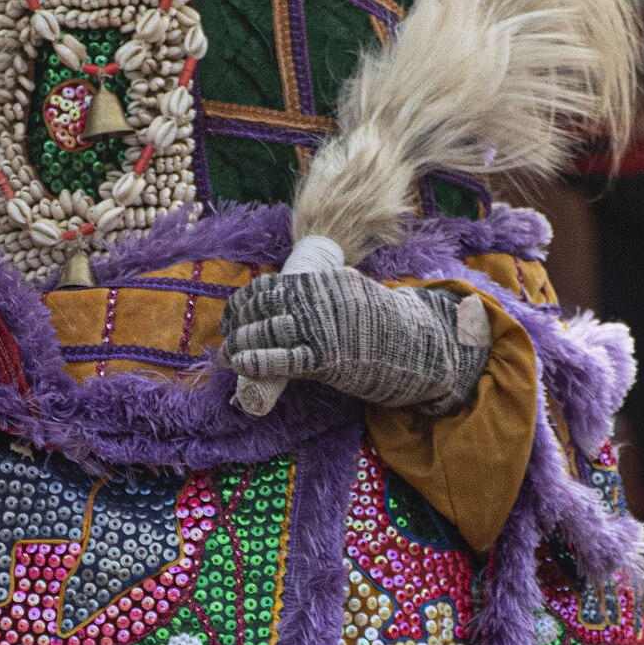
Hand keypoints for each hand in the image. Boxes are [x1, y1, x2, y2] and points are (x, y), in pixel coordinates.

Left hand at [220, 268, 489, 413]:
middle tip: (227, 337)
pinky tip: (240, 363)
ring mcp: (323, 328)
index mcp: (324, 281)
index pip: (269, 287)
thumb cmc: (378, 325)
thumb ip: (319, 294)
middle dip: (237, 323)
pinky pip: (282, 359)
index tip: (233, 315)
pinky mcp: (327, 358)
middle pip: (263, 308)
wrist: (416, 347)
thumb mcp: (350, 293)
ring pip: (267, 332)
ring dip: (240, 344)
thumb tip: (278, 301)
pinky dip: (256, 360)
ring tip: (228, 355)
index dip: (243, 302)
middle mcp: (321, 300)